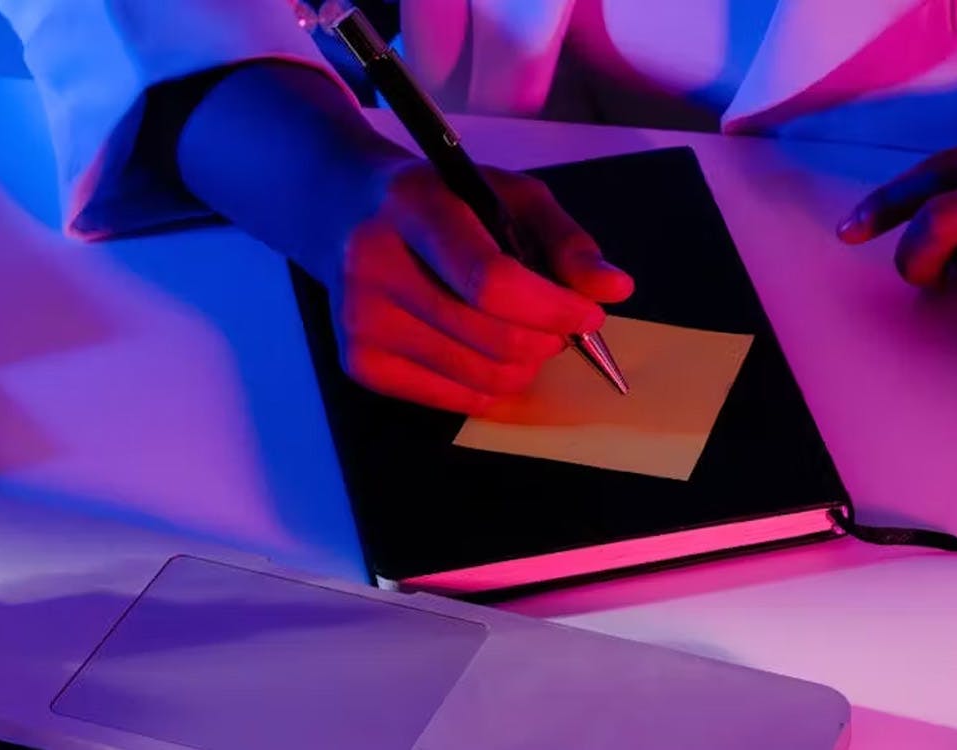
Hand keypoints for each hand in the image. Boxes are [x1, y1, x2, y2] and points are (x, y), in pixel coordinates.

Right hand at [330, 162, 632, 412]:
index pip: (489, 279)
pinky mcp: (358, 363)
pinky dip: (491, 385)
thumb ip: (566, 241)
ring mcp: (360, 321)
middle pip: (492, 338)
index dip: (551, 307)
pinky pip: (457, 401)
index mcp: (415, 208)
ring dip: (525, 364)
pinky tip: (486, 350)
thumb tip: (614, 289)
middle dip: (548, 339)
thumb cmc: (442, 201)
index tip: (588, 315)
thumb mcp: (508, 196)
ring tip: (522, 332)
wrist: (342, 212)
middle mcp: (374, 266)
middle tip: (558, 324)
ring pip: (482, 378)